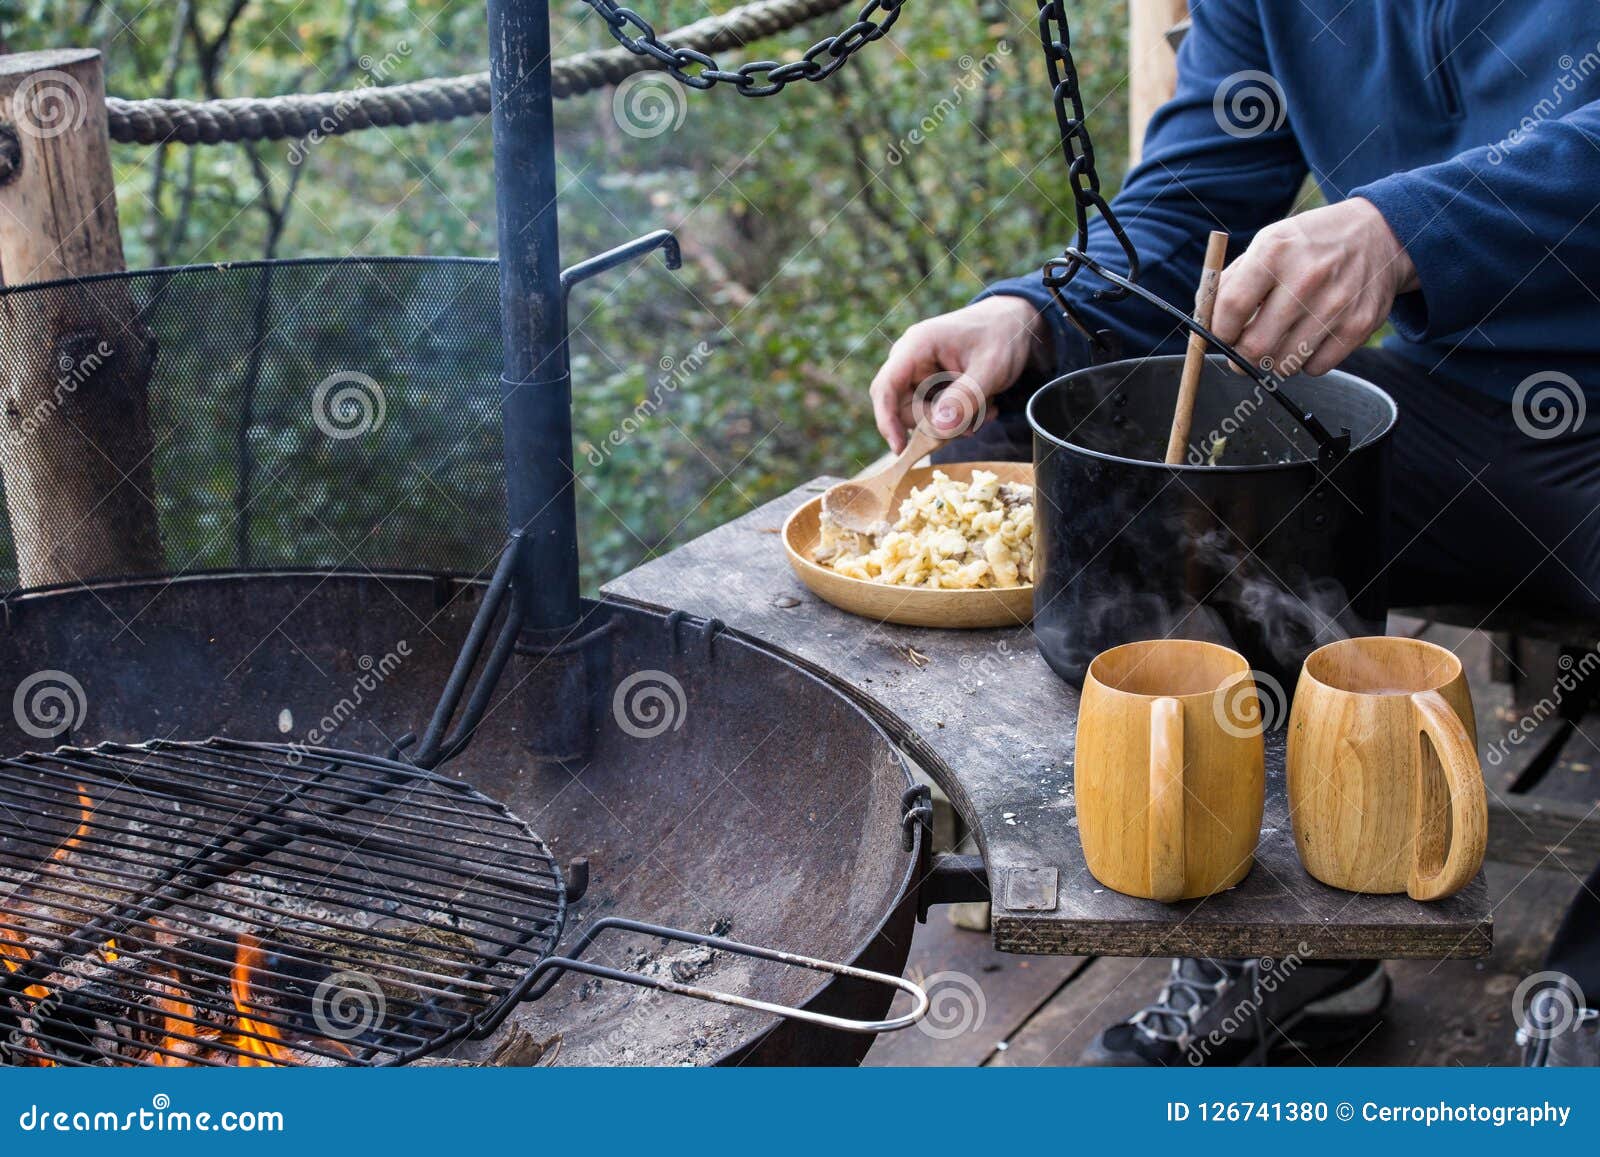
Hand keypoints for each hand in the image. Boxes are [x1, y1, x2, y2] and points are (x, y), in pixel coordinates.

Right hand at [869, 296, 1048, 452]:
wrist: (1013, 323)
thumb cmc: (1002, 336)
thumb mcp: (990, 368)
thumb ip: (965, 398)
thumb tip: (937, 431)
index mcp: (917, 346)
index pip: (886, 387)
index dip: (887, 420)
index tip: (900, 448)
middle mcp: (911, 360)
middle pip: (904, 408)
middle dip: (937, 424)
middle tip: (972, 426)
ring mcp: (920, 373)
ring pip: (921, 416)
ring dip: (953, 422)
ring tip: (987, 409)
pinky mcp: (931, 384)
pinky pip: (934, 413)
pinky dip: (958, 417)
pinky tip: (983, 406)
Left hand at [1211, 198, 1418, 377]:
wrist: (1380, 234)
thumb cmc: (1309, 244)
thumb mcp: (1269, 243)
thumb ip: (1231, 281)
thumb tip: (1201, 320)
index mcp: (1275, 252)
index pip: (1231, 307)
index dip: (1218, 332)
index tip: (1219, 337)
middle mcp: (1307, 278)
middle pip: (1255, 346)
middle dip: (1240, 358)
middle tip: (1241, 355)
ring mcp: (1336, 304)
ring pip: (1284, 364)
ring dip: (1273, 362)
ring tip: (1278, 341)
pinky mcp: (1358, 326)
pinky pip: (1315, 369)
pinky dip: (1305, 363)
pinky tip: (1308, 339)